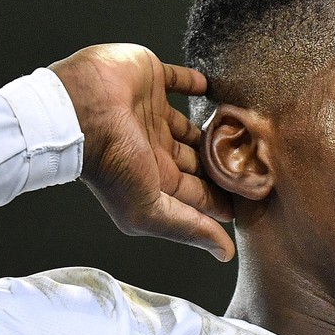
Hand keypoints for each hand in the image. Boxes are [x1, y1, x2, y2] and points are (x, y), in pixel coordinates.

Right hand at [51, 44, 234, 260]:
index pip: (197, 194)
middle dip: (220, 165)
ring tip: (240, 128)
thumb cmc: (111, 164)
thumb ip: (188, 229)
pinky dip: (194, 82)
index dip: (220, 198)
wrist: (81, 110)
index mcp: (155, 180)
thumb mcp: (150, 210)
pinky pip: (177, 80)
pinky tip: (212, 88)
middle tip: (252, 164)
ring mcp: (151, 114)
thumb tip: (225, 254)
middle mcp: (154, 148)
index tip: (249, 200)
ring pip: (189, 125)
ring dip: (212, 127)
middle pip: (196, 160)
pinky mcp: (150, 79)